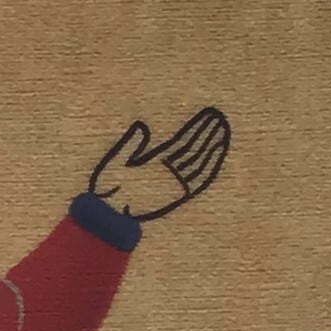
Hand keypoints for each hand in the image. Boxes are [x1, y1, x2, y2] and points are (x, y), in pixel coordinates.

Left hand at [90, 107, 229, 221]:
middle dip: (205, 134)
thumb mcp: (116, 162)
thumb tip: (140, 127)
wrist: (108, 214)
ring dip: (210, 144)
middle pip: (191, 150)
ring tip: (222, 126)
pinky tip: (219, 149)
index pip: (179, 144)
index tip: (206, 117)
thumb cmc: (107, 191)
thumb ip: (130, 145)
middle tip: (219, 116)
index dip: (192, 130)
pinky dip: (210, 164)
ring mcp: (172, 183)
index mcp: (153, 164)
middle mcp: (166, 173)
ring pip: (196, 160)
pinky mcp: (177, 193)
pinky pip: (198, 177)